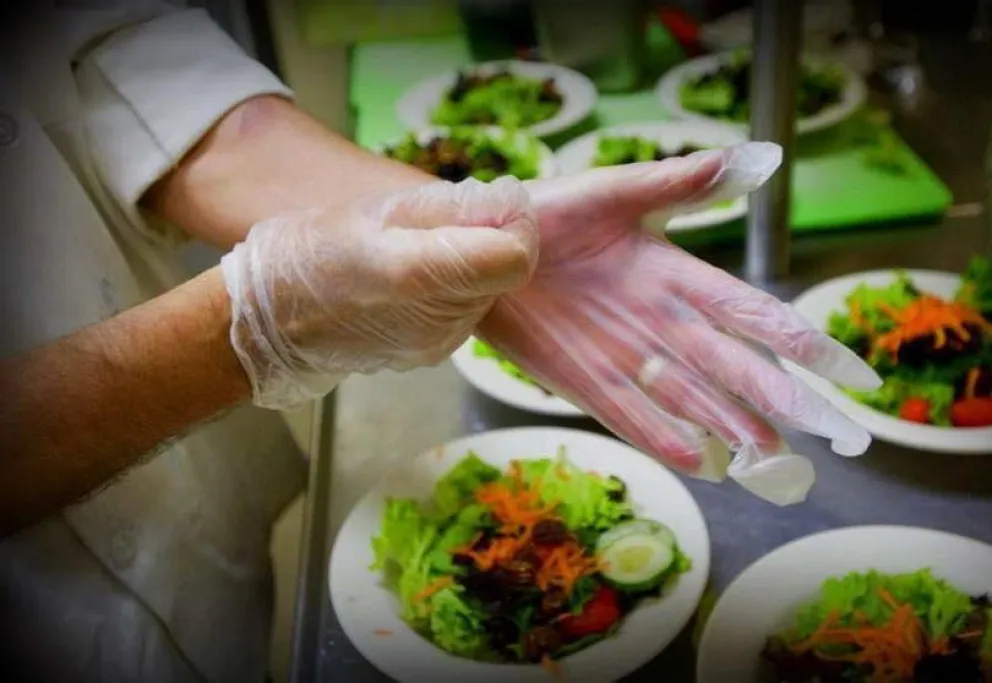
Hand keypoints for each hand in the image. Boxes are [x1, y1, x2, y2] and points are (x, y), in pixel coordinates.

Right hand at [222, 177, 537, 408]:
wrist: (269, 324)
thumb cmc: (308, 252)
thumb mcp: (374, 210)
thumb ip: (448, 208)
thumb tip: (507, 205)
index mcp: (417, 274)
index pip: (514, 257)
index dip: (517, 226)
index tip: (497, 206)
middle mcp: (438, 320)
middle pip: (504, 274)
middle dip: (489, 241)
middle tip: (443, 222)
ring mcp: (438, 346)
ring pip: (486, 294)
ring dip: (469, 265)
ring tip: (418, 250)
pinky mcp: (432, 357)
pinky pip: (464, 313)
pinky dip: (452, 290)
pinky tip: (411, 281)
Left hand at [480, 143, 881, 505]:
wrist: (484, 246)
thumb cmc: (550, 213)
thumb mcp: (615, 192)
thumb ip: (678, 183)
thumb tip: (756, 159)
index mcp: (676, 275)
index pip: (752, 312)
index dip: (802, 342)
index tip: (851, 375)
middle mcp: (661, 323)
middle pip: (735, 368)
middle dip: (785, 400)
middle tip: (837, 437)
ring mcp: (625, 355)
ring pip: (692, 399)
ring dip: (734, 428)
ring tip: (776, 460)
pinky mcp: (583, 379)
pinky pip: (630, 414)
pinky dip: (664, 438)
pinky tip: (702, 462)